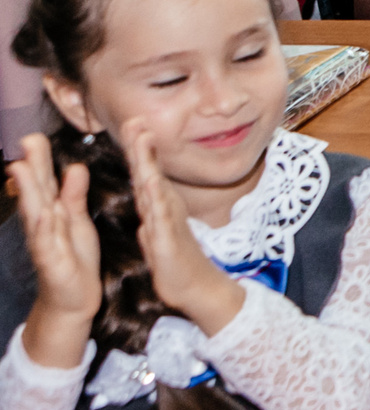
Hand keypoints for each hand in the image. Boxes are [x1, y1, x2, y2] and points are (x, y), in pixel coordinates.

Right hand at [8, 135, 100, 369]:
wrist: (74, 297)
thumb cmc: (73, 256)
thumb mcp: (76, 220)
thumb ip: (73, 195)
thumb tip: (74, 166)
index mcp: (50, 212)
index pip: (44, 182)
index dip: (39, 160)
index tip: (35, 135)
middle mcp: (42, 224)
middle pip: (36, 191)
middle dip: (31, 166)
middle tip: (27, 139)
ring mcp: (44, 242)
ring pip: (36, 212)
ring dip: (29, 191)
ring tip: (23, 167)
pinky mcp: (52, 262)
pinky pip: (47, 243)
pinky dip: (45, 227)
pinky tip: (44, 213)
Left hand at [126, 122, 243, 333]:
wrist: (197, 290)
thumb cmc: (176, 265)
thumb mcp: (158, 236)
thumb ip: (152, 219)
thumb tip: (147, 208)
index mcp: (159, 208)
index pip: (147, 174)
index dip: (139, 150)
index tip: (133, 124)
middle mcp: (165, 209)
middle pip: (151, 172)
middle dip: (142, 146)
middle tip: (136, 120)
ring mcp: (168, 222)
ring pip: (154, 187)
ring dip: (147, 162)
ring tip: (141, 140)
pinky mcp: (167, 240)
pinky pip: (159, 216)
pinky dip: (154, 197)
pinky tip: (149, 182)